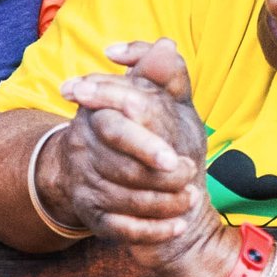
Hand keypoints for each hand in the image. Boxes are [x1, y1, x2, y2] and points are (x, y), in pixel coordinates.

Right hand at [50, 43, 224, 276]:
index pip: (113, 124)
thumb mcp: (157, 99)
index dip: (142, 142)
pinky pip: (121, 229)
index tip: (170, 157)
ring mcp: (86, 183)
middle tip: (189, 172)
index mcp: (96, 111)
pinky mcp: (93, 215)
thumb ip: (165, 74)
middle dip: (158, 175)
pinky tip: (179, 225)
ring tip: (192, 197)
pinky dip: (153, 230)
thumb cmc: (142, 129)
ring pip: (124, 198)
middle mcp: (84, 146)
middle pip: (120, 166)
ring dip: (164, 202)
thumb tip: (166, 46)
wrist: (110, 175)